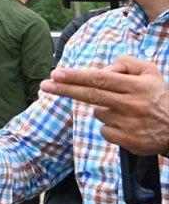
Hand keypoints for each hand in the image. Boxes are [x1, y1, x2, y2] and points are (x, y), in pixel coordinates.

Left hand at [41, 56, 168, 154]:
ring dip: (102, 109)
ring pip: (98, 113)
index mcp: (136, 86)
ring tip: (124, 111)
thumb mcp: (149, 72)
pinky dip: (109, 127)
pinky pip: (104, 130)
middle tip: (45, 85)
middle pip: (91, 95)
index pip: (100, 79)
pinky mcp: (128, 141)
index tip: (57, 73)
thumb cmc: (158, 96)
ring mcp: (130, 124)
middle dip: (65, 89)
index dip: (76, 76)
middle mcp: (132, 104)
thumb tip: (103, 68)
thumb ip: (125, 63)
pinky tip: (125, 125)